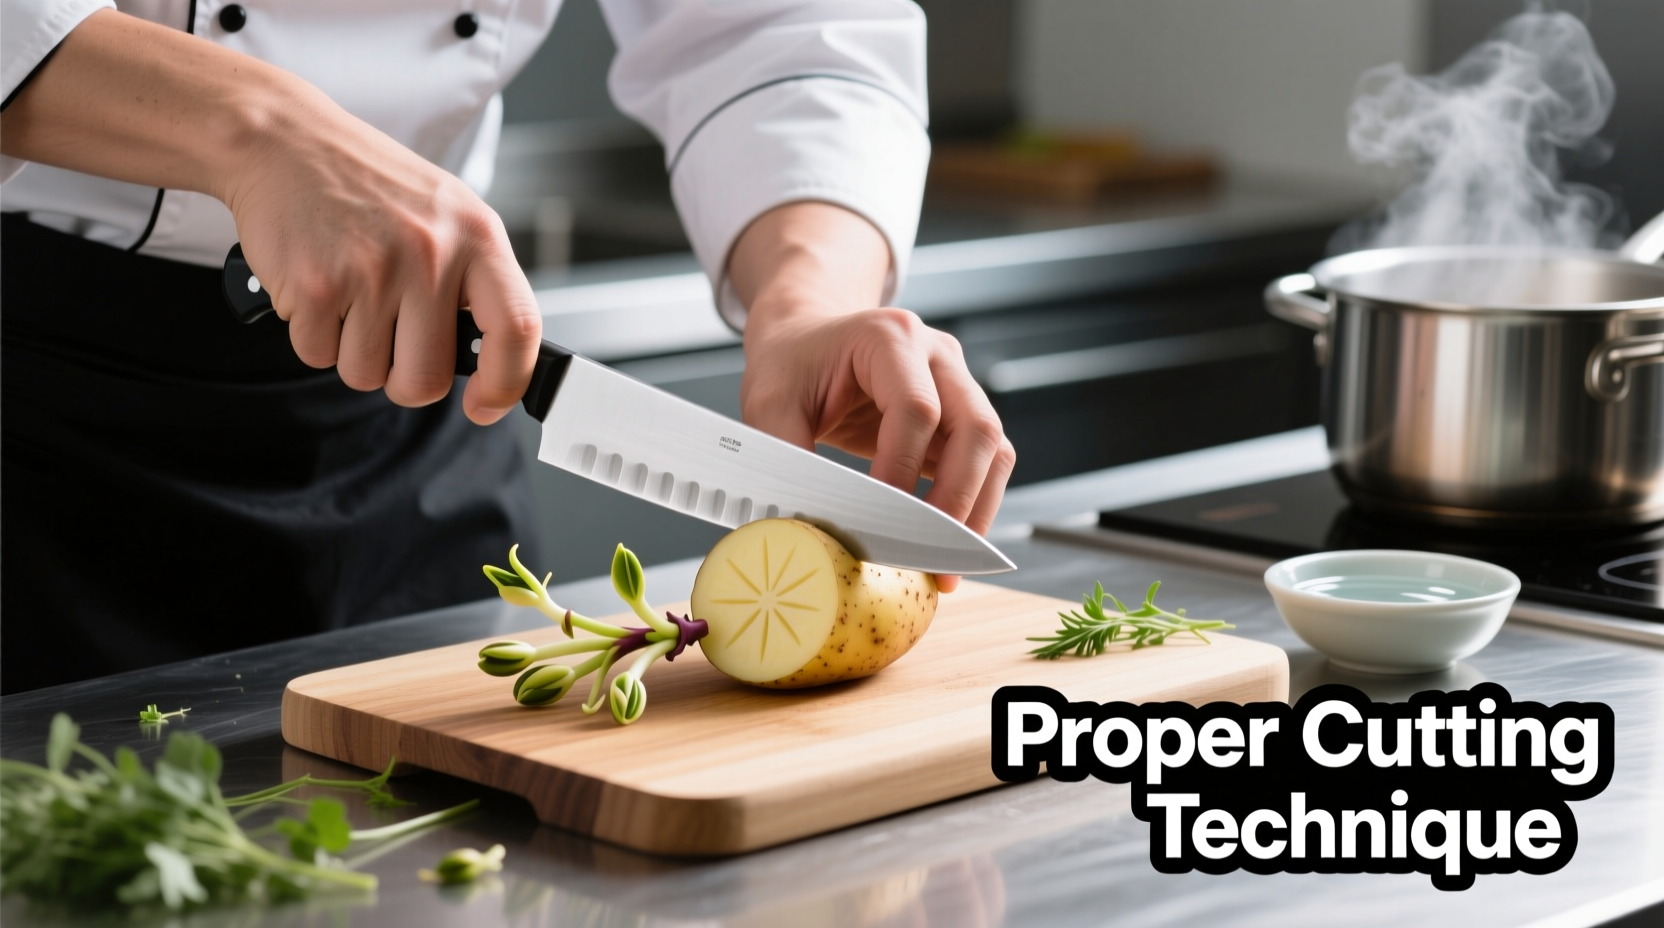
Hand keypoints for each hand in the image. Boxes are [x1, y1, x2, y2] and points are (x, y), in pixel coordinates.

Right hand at [224, 95, 539, 422]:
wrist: (285, 141)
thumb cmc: (370, 184)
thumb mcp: (448, 213)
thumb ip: (474, 281)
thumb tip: (493, 363)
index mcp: (477, 236)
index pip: (517, 329)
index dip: (507, 383)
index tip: (485, 405)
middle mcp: (431, 254)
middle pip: (428, 379)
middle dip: (404, 378)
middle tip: (390, 339)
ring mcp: (373, 271)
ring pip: (367, 374)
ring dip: (353, 352)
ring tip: (351, 294)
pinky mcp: (317, 286)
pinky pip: (319, 356)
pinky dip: (314, 335)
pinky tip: (320, 286)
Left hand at [729, 203, 1015, 591]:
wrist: (808, 338)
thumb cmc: (793, 364)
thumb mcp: (770, 400)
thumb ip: (783, 455)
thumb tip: (801, 523)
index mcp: (889, 337)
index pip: (917, 409)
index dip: (903, 470)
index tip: (878, 522)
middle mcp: (936, 356)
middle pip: (977, 428)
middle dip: (957, 500)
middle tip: (928, 557)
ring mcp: (958, 384)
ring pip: (995, 450)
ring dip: (976, 510)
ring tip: (945, 566)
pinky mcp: (961, 417)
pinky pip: (986, 464)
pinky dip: (971, 506)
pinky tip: (944, 545)